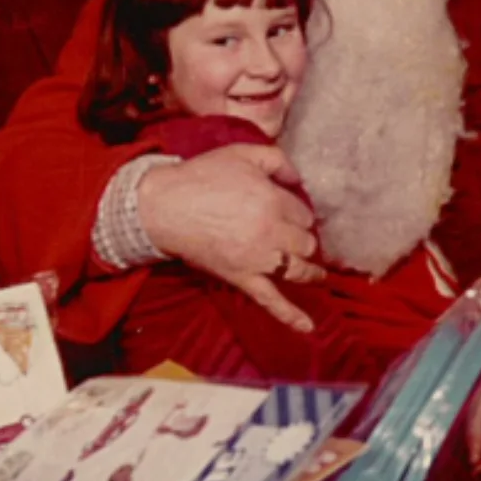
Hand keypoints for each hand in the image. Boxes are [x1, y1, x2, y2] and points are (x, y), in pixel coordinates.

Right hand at [134, 144, 322, 333]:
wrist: (164, 207)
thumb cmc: (200, 178)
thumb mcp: (240, 153)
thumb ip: (277, 160)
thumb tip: (298, 179)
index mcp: (273, 200)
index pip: (303, 213)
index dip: (297, 212)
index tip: (288, 211)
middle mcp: (272, 232)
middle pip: (305, 241)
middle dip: (302, 238)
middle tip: (295, 236)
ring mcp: (258, 259)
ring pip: (298, 269)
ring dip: (311, 271)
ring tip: (316, 273)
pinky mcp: (242, 278)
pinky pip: (271, 301)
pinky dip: (291, 315)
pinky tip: (308, 328)